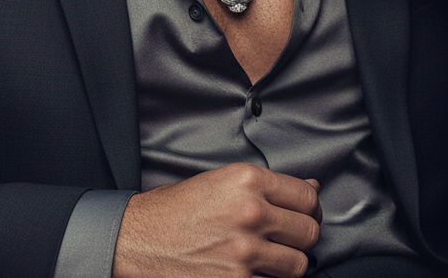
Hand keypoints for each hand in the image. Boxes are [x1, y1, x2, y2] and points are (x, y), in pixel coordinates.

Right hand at [112, 163, 320, 277]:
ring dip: (287, 265)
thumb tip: (311, 189)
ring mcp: (244, 251)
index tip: (305, 215)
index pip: (306, 197)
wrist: (137, 240)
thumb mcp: (220, 182)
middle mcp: (250, 212)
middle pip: (309, 232)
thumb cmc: (175, 210)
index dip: (309, 209)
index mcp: (246, 179)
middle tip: (287, 240)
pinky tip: (251, 273)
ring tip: (268, 260)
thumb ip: (266, 186)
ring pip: (298, 265)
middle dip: (301, 238)